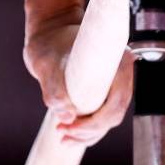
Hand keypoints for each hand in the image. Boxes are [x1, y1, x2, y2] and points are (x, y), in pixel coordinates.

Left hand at [23, 17, 133, 147]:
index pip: (115, 102)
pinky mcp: (103, 88)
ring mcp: (112, 82)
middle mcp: (119, 73)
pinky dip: (88, 127)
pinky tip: (70, 133)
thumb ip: (54, 87)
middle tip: (64, 133)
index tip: (72, 125)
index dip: (96, 121)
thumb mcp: (45, 62)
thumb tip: (67, 115)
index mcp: (115, 61)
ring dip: (87, 133)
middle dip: (89, 130)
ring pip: (107, 117)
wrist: (49, 28)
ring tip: (64, 137)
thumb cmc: (48, 41)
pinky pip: (101, 113)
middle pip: (113, 113)